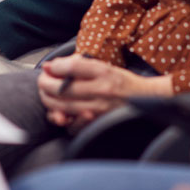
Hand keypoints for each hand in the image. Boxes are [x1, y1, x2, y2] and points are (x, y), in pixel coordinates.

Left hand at [37, 54, 172, 128]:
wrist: (147, 100)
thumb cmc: (122, 82)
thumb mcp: (102, 66)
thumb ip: (76, 65)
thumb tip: (50, 65)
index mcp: (102, 72)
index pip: (70, 68)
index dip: (53, 68)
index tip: (48, 68)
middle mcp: (101, 91)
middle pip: (62, 89)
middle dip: (45, 84)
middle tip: (43, 81)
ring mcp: (100, 109)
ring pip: (64, 107)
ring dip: (49, 101)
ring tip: (47, 95)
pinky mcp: (99, 124)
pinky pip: (73, 125)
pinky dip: (63, 118)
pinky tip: (61, 112)